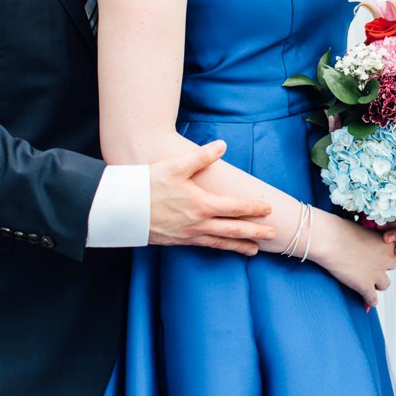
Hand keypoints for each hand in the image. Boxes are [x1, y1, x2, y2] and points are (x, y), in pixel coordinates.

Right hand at [147, 140, 274, 254]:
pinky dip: (219, 247)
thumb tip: (222, 145)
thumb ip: (201, 157)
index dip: (253, 208)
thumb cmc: (148, 185)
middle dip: (255, 232)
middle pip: (233, 230)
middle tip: (274, 236)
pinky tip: (223, 247)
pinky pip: (205, 246)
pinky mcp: (178, 241)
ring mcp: (188, 235)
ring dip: (240, 245)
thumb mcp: (175, 166)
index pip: (235, 208)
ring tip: (255, 250)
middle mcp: (198, 223)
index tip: (268, 209)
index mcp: (201, 205)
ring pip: (220, 242)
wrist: (122, 209)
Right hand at [309, 211, 395, 306]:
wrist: (329, 240)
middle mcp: (386, 259)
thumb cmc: (341, 230)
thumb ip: (370, 239)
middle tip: (371, 263)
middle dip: (383, 265)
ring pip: (385, 285)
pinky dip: (369, 300)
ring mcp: (376, 274)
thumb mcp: (363, 229)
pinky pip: (373, 300)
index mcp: (387, 243)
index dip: (386, 251)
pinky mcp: (365, 286)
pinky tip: (364, 298)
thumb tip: (368, 244)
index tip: (378, 252)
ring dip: (377, 283)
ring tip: (367, 281)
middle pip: (394, 265)